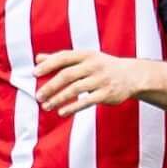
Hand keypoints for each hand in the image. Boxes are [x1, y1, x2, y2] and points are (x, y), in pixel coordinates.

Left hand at [33, 48, 155, 115]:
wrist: (132, 76)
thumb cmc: (103, 66)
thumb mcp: (85, 59)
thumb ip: (62, 59)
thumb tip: (38, 59)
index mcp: (87, 55)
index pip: (64, 57)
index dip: (48, 65)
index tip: (34, 73)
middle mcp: (94, 65)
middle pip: (67, 75)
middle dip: (51, 86)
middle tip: (38, 96)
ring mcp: (101, 80)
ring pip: (75, 89)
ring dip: (58, 99)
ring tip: (46, 106)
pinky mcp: (107, 94)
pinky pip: (87, 101)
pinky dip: (73, 107)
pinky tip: (61, 112)